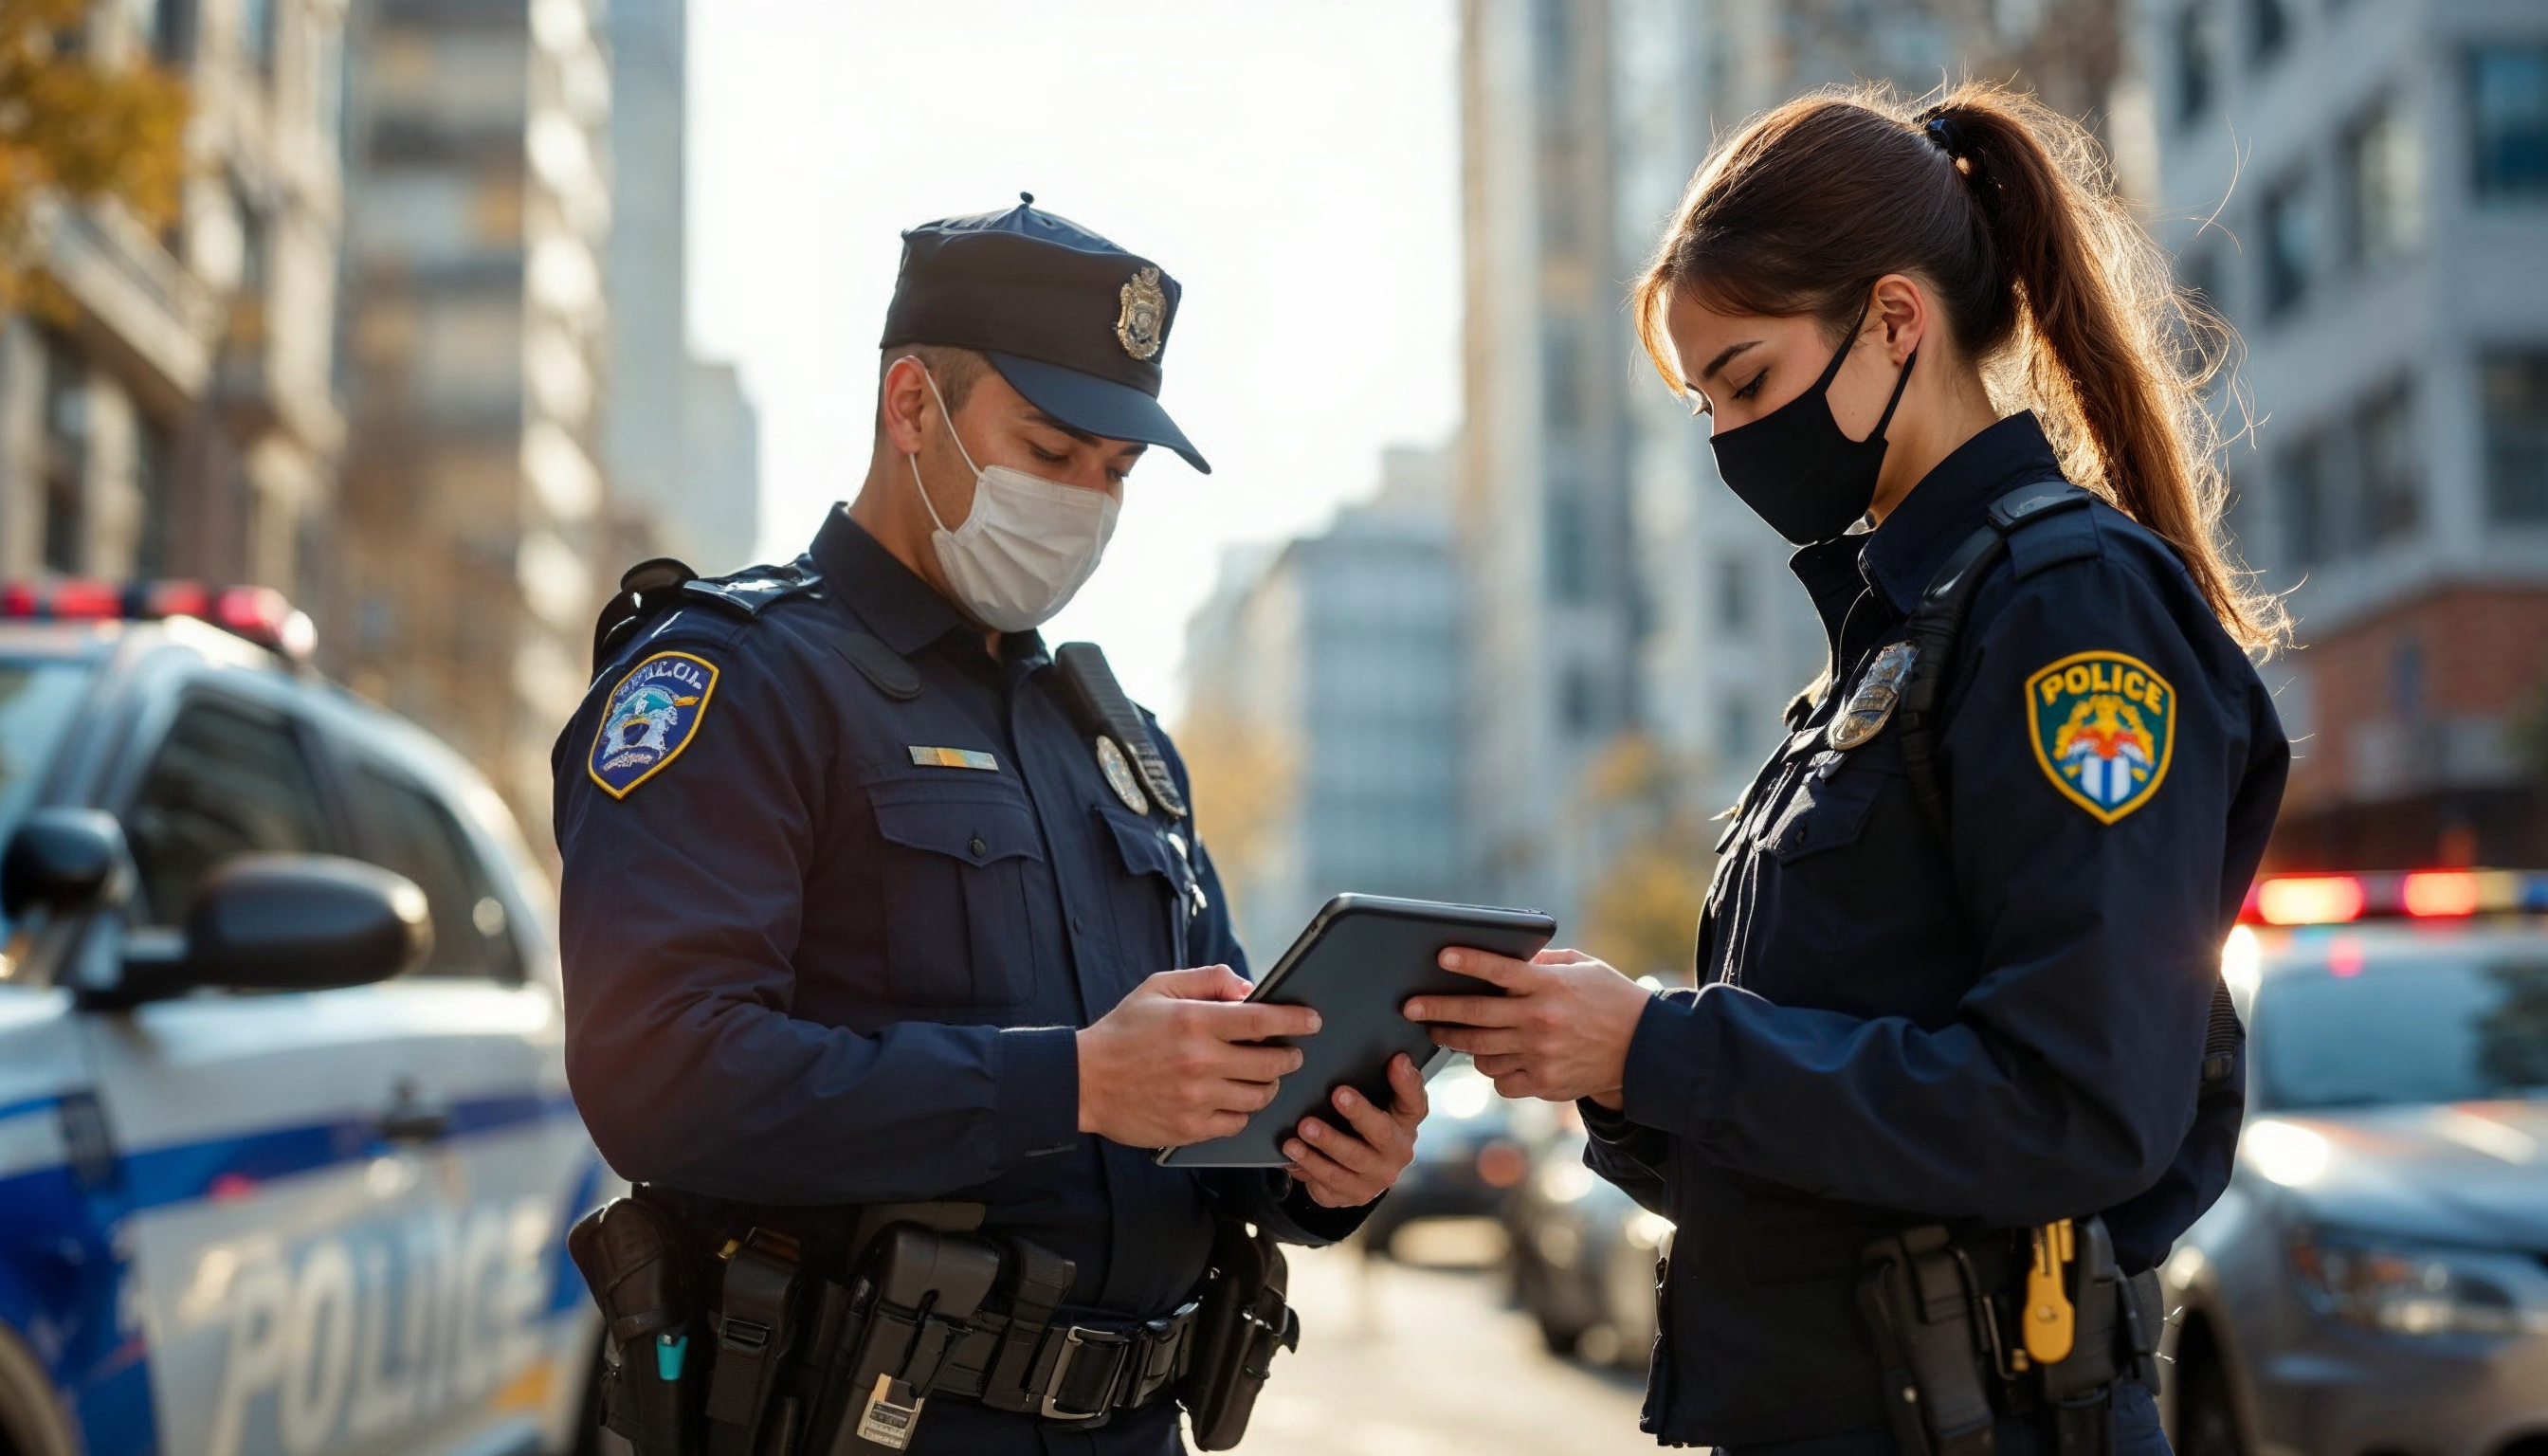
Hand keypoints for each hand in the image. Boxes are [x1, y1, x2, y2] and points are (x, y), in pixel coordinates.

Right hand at [1077, 965, 1320, 1147]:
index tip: (1312, 1021)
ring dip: (1268, 1085)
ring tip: (1261, 1075)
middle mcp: (1200, 1061)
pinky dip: (1243, 1110)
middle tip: (1290, 1052)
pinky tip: (1234, 1097)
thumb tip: (1248, 988)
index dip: (1294, 1020)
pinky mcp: (1190, 1128)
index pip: (1261, 1020)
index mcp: (1194, 1022)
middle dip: (1289, 1056)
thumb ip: (1207, 980)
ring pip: (1259, 1096)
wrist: (1084, 1081)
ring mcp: (1197, 1098)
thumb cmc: (1123, 1031)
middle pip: (1271, 1063)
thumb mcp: (1159, 987)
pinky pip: (1237, 1122)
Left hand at [1281, 1053, 1426, 1207]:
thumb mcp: (1375, 1104)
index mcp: (1406, 1123)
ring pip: (1350, 1161)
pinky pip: (1328, 1181)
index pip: (1415, 1101)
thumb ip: (1374, 1081)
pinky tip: (1292, 1151)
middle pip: (1381, 1133)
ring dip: (1326, 1143)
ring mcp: (1376, 1178)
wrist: (1360, 1174)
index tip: (1396, 1060)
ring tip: (1303, 1127)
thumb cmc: (1365, 1128)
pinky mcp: (1353, 1195)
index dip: (1407, 1082)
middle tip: (1337, 1094)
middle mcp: (1397, 1152)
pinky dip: (1308, 1165)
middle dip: (1359, 1113)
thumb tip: (1365, 1052)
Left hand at [1404, 948, 1653, 1103]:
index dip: (1469, 961)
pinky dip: (1492, 1069)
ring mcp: (1540, 1055)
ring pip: (1480, 1051)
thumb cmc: (1611, 1001)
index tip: (1440, 954)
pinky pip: (1500, 1079)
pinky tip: (1492, 1058)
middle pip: (1476, 1015)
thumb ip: (1544, 963)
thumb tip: (1506, 958)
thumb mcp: (1584, 968)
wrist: (1647, 1051)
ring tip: (1446, 1032)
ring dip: (1460, 1042)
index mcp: (1551, 986)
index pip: (1501, 971)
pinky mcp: (1543, 1083)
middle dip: (1437, 1010)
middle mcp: (1541, 1021)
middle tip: (1410, 1007)